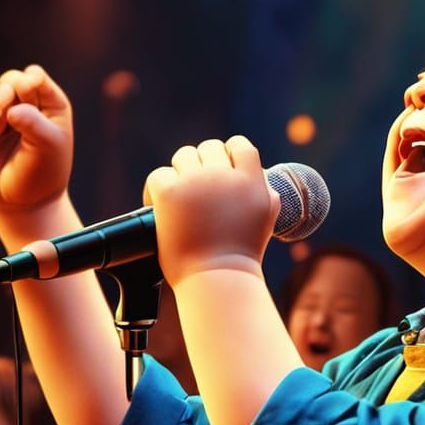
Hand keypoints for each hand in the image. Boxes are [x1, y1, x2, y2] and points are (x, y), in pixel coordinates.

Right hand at [0, 64, 73, 227]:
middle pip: (14, 79)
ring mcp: (6, 117)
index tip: (29, 88)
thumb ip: (33, 120)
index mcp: (52, 108)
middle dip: (11, 85)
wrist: (22, 202)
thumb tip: (10, 106)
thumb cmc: (43, 173)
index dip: (32, 79)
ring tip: (2, 120)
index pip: (38, 79)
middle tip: (13, 100)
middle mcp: (30, 109)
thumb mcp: (48, 145)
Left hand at [143, 137, 279, 288]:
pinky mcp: (170, 194)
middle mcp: (225, 176)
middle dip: (204, 165)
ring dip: (181, 173)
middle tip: (199, 190)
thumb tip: (258, 174)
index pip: (240, 145)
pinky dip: (157, 190)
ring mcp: (196, 183)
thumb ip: (264, 191)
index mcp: (252, 182)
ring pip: (183, 156)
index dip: (230, 153)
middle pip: (209, 148)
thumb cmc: (240, 256)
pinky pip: (159, 175)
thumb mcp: (267, 220)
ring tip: (181, 197)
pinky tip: (161, 206)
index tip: (224, 168)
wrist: (217, 279)